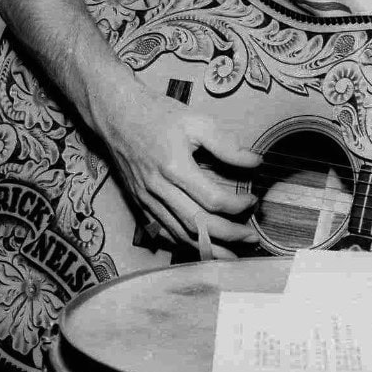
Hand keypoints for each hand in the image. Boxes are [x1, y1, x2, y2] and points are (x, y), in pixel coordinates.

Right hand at [91, 74, 262, 256]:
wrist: (116, 114)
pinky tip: (198, 247)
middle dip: (228, 236)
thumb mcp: (197, 121)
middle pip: (198, 225)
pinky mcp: (139, 202)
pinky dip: (182, 243)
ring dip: (207, 248)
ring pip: (179, 234)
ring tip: (231, 256)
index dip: (237, 206)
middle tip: (251, 238)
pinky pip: (162, 231)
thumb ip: (227, 145)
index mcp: (175, 168)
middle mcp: (159, 189)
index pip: (213, 200)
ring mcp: (146, 199)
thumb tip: (255, 162)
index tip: (253, 201)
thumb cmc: (158, 114)